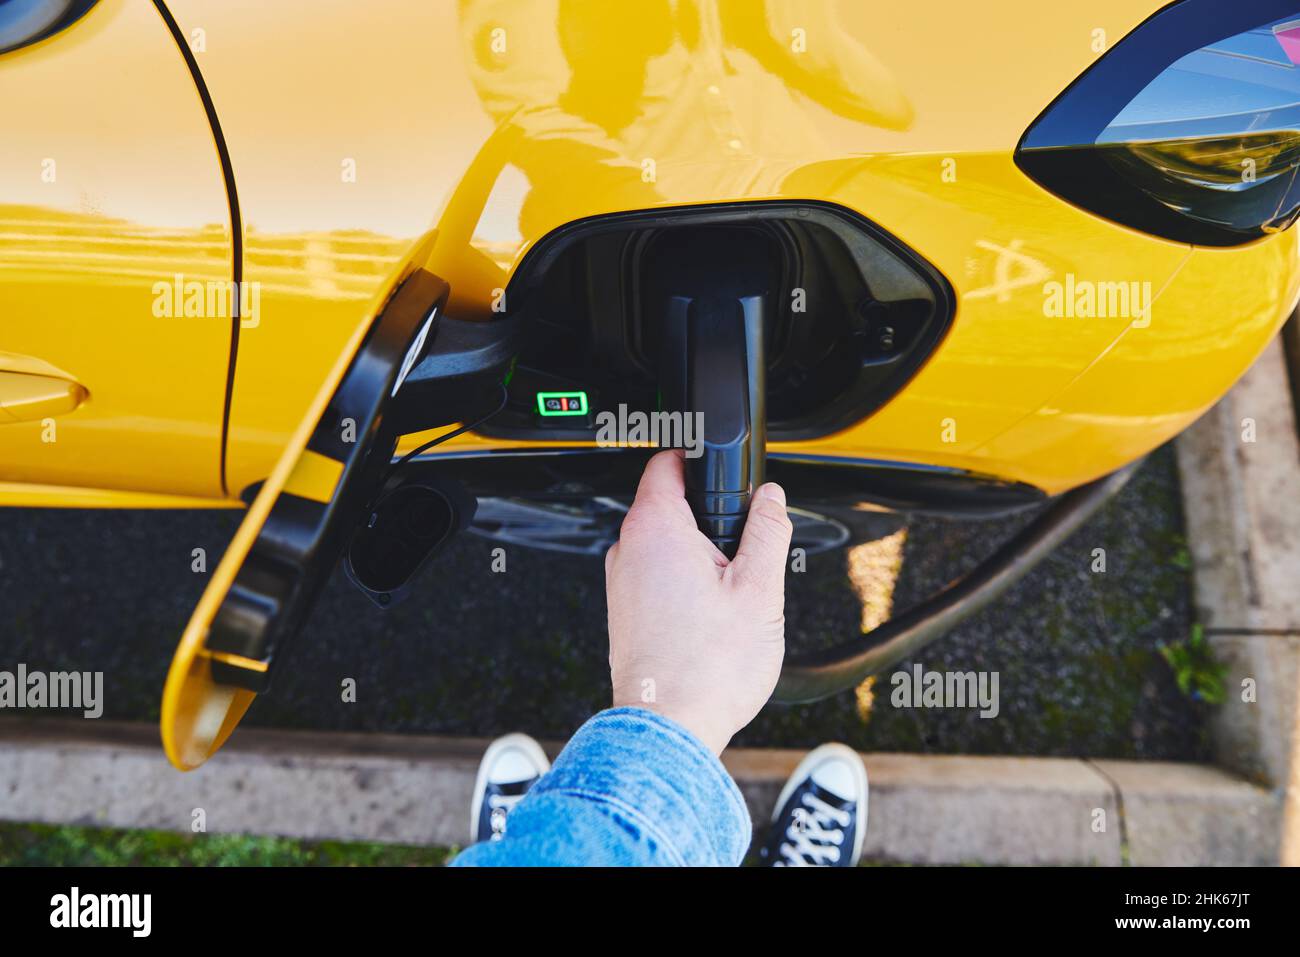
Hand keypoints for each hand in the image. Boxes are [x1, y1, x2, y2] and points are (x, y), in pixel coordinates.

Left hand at [605, 449, 793, 753]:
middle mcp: (627, 550)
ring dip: (699, 558)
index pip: (666, 463)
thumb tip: (772, 499)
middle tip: (743, 553)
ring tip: (730, 597)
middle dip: (709, 519)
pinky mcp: (625, 614)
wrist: (671, 728)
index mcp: (655, 528)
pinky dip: (684, 586)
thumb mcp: (760, 589)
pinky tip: (710, 620)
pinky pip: (656, 579)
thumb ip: (768, 531)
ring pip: (665, 547)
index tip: (725, 471)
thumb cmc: (708, 667)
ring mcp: (621, 584)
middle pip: (670, 506)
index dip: (698, 458)